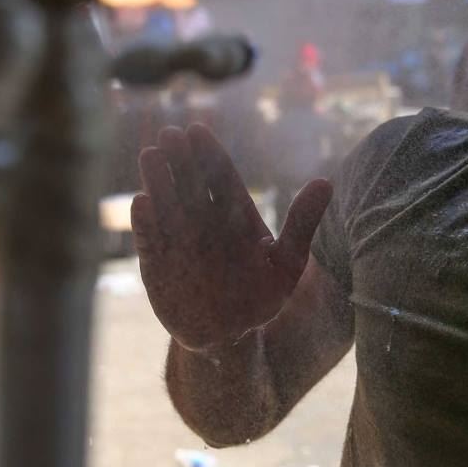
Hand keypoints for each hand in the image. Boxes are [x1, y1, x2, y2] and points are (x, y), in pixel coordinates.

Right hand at [133, 124, 331, 350]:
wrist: (227, 335)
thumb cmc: (260, 297)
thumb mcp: (288, 263)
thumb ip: (302, 223)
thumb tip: (326, 182)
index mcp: (234, 215)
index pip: (220, 178)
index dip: (209, 154)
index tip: (197, 131)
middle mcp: (203, 222)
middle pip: (190, 184)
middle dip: (180, 160)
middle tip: (170, 134)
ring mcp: (178, 240)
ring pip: (166, 204)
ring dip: (158, 181)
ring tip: (151, 155)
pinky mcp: (156, 263)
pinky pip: (149, 239)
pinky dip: (145, 223)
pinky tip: (141, 202)